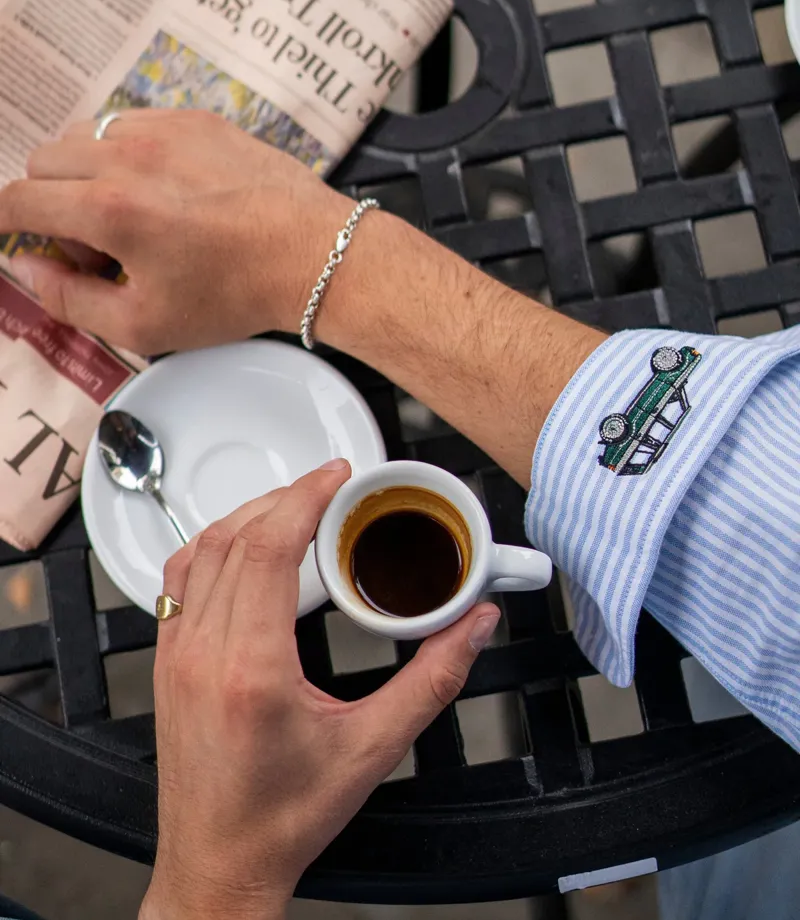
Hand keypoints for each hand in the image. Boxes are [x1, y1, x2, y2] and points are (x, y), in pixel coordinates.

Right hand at [1, 109, 354, 353]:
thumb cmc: (237, 295)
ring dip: (88, 174)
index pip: (18, 199)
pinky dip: (130, 153)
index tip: (12, 235)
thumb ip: (71, 299)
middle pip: (45, 159)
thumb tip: (30, 270)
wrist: (314, 256)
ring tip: (131, 217)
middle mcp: (129, 156)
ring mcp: (166, 129)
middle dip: (49, 201)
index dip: (5, 222)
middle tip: (90, 244)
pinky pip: (135, 122)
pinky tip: (165, 191)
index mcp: (109, 209)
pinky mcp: (198, 119)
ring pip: (88, 136)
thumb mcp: (147, 324)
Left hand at [140, 460, 499, 919]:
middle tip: (331, 485)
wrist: (220, 864)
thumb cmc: (285, 818)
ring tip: (295, 506)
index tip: (337, 475)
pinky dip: (215, 545)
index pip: (269, 547)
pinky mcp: (168, 661)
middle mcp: (204, 652)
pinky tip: (245, 546)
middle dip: (287, 496)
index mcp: (253, 669)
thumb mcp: (374, 748)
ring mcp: (177, 654)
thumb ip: (434, 678)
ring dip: (249, 515)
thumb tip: (473, 626)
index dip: (306, 496)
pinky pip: (179, 578)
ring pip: (202, 550)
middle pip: (237, 537)